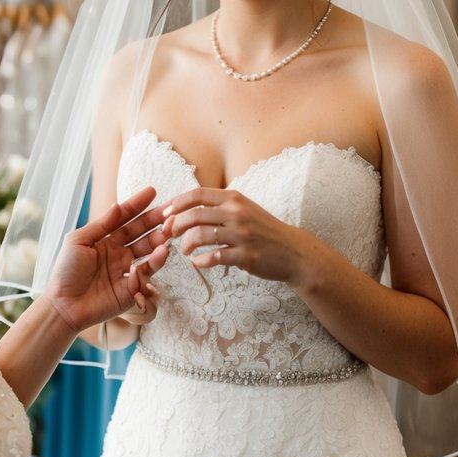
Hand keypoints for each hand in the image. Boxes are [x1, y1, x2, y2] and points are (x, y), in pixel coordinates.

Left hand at [45, 187, 168, 333]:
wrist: (63, 305)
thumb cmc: (65, 271)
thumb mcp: (79, 241)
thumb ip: (101, 224)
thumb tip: (117, 204)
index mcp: (104, 240)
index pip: (124, 218)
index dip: (137, 205)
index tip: (152, 191)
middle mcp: (117, 253)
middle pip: (140, 233)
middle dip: (155, 221)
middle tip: (171, 211)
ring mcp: (125, 271)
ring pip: (147, 252)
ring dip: (158, 241)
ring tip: (168, 232)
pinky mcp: (130, 290)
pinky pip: (146, 274)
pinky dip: (154, 264)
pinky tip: (160, 253)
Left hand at [162, 187, 307, 283]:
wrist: (292, 251)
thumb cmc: (262, 229)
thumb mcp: (243, 208)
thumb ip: (219, 205)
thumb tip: (186, 207)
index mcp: (234, 198)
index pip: (197, 194)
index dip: (177, 203)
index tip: (165, 213)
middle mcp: (237, 213)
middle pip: (195, 214)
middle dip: (176, 224)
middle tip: (168, 234)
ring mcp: (242, 234)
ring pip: (201, 235)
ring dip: (186, 244)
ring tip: (184, 250)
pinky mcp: (246, 255)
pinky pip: (215, 257)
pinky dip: (202, 261)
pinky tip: (198, 262)